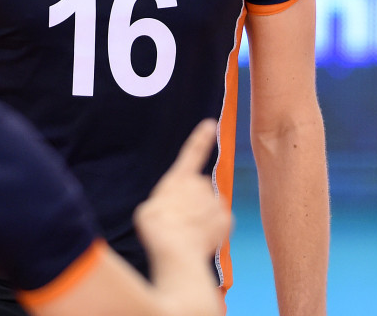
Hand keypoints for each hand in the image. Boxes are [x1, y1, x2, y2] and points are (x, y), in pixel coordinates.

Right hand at [134, 119, 232, 262]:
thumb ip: (166, 200)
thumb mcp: (149, 209)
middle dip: (193, 197)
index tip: (210, 123)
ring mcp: (215, 201)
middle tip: (179, 217)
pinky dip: (213, 228)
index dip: (200, 138)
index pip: (191, 153)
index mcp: (177, 179)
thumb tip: (181, 205)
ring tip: (188, 231)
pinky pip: (220, 220)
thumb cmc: (156, 230)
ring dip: (202, 213)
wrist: (176, 253)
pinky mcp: (227, 218)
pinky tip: (200, 238)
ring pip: (210, 203)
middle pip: (199, 186)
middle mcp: (199, 185)